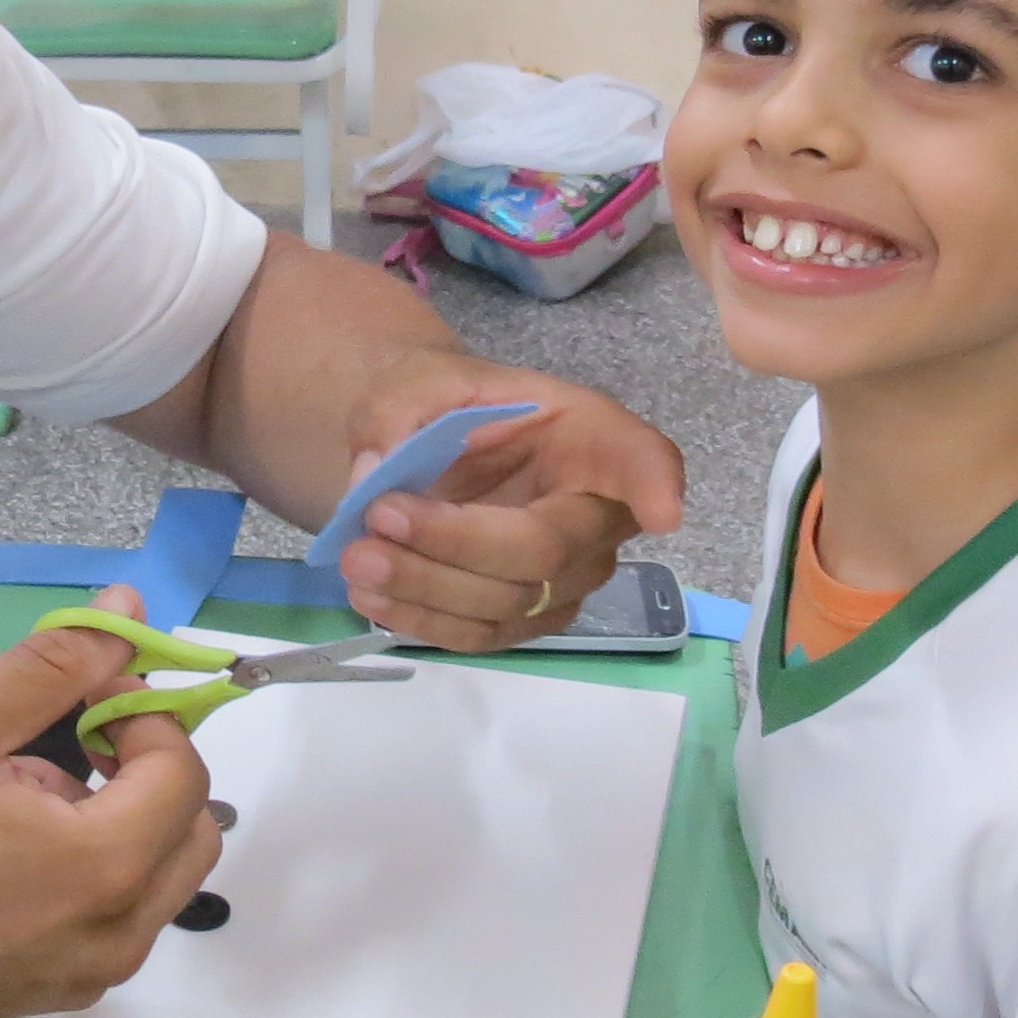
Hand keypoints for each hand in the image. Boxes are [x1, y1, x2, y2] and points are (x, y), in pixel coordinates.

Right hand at [0, 592, 220, 1017]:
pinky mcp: (55, 998)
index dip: (139, 714)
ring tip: (23, 799)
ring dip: (120, 823)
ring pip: (157, 879)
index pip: (182, 767)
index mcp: (105, 866)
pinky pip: (113, 921)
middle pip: (190, 829)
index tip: (77, 699)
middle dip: (144, 771)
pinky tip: (6, 855)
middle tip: (65, 743)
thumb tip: (125, 613)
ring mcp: (88, 978)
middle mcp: (118, 935)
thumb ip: (53, 665)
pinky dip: (92, 875)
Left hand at [330, 365, 686, 652]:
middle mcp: (596, 512)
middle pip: (545, 550)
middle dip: (457, 541)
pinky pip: (482, 635)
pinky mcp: (527, 618)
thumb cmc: (445, 404)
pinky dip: (422, 620)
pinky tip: (372, 594)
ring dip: (427, 588)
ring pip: (509, 602)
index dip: (655, 487)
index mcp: (590, 434)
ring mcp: (567, 576)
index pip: (642, 461)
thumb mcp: (413, 381)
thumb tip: (374, 473)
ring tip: (356, 559)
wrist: (428, 446)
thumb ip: (395, 413)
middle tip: (376, 516)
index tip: (662, 512)